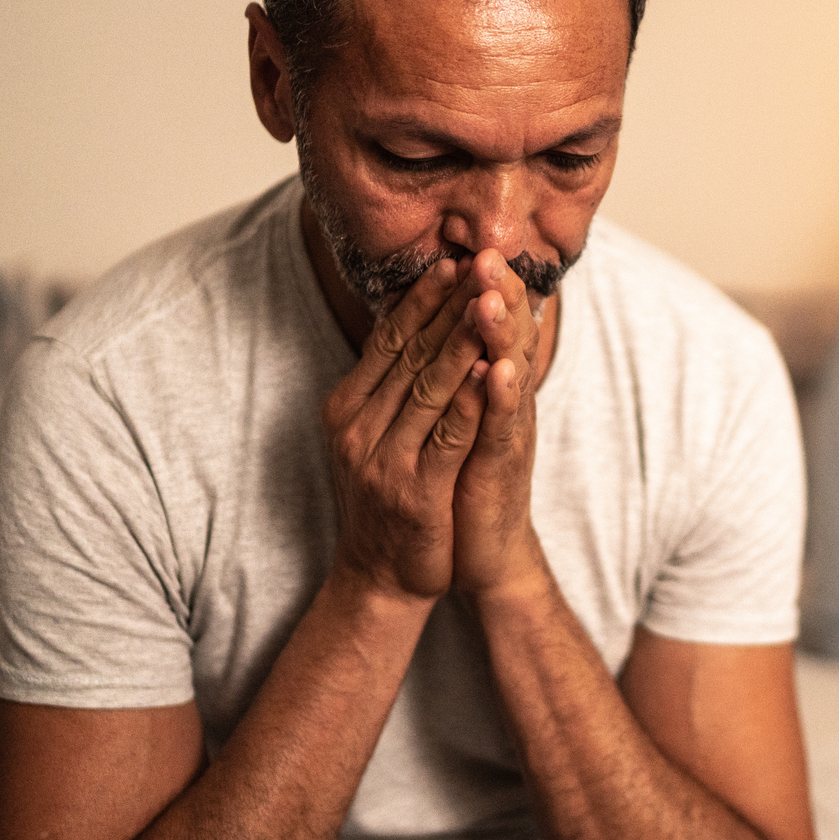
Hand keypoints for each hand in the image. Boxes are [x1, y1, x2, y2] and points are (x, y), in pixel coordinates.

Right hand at [321, 258, 494, 602]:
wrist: (379, 579)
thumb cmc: (388, 500)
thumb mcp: (376, 436)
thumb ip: (389, 387)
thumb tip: (409, 325)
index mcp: (345, 408)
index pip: (387, 340)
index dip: (421, 300)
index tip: (451, 260)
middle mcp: (357, 429)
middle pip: (409, 355)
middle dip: (448, 306)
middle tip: (479, 262)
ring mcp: (383, 460)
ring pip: (430, 387)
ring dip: (463, 340)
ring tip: (489, 299)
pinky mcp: (415, 490)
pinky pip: (450, 435)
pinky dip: (473, 400)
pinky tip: (493, 369)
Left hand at [447, 249, 549, 602]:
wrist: (485, 551)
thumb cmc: (466, 482)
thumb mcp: (458, 418)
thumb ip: (456, 374)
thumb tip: (442, 327)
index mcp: (490, 385)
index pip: (489, 325)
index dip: (483, 287)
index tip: (470, 246)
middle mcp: (505, 401)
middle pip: (504, 337)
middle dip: (495, 294)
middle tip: (487, 253)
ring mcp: (507, 432)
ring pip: (507, 372)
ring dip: (501, 333)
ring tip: (494, 295)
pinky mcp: (503, 466)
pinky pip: (504, 426)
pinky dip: (505, 397)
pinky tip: (503, 369)